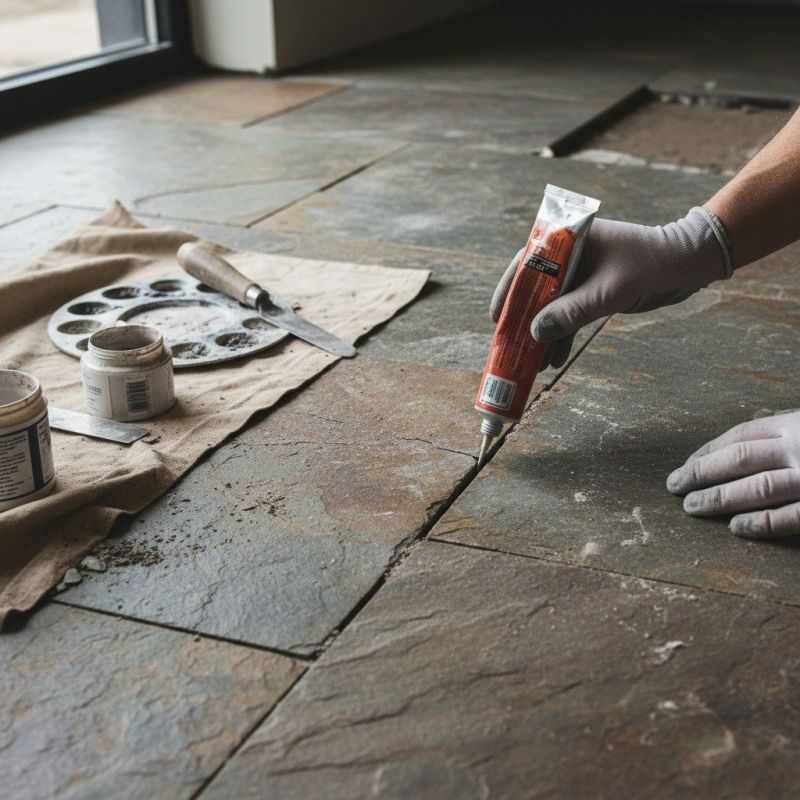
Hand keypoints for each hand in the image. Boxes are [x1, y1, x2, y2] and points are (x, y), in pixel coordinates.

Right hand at [491, 207, 731, 366]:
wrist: (690, 265)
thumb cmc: (652, 266)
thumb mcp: (608, 292)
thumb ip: (571, 312)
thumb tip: (534, 333)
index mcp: (571, 238)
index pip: (528, 262)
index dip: (509, 290)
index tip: (497, 317)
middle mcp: (572, 254)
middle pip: (536, 288)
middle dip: (523, 318)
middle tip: (509, 344)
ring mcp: (583, 273)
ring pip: (552, 305)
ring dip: (543, 332)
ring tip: (532, 361)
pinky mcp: (594, 290)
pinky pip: (570, 313)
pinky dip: (562, 334)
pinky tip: (554, 359)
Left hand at [667, 411, 799, 537]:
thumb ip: (787, 428)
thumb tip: (752, 436)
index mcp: (796, 426)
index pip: (741, 435)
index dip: (708, 451)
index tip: (685, 465)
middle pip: (740, 458)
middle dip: (701, 473)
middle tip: (674, 486)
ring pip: (758, 487)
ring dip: (719, 498)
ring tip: (690, 507)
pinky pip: (789, 517)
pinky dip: (761, 522)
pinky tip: (735, 527)